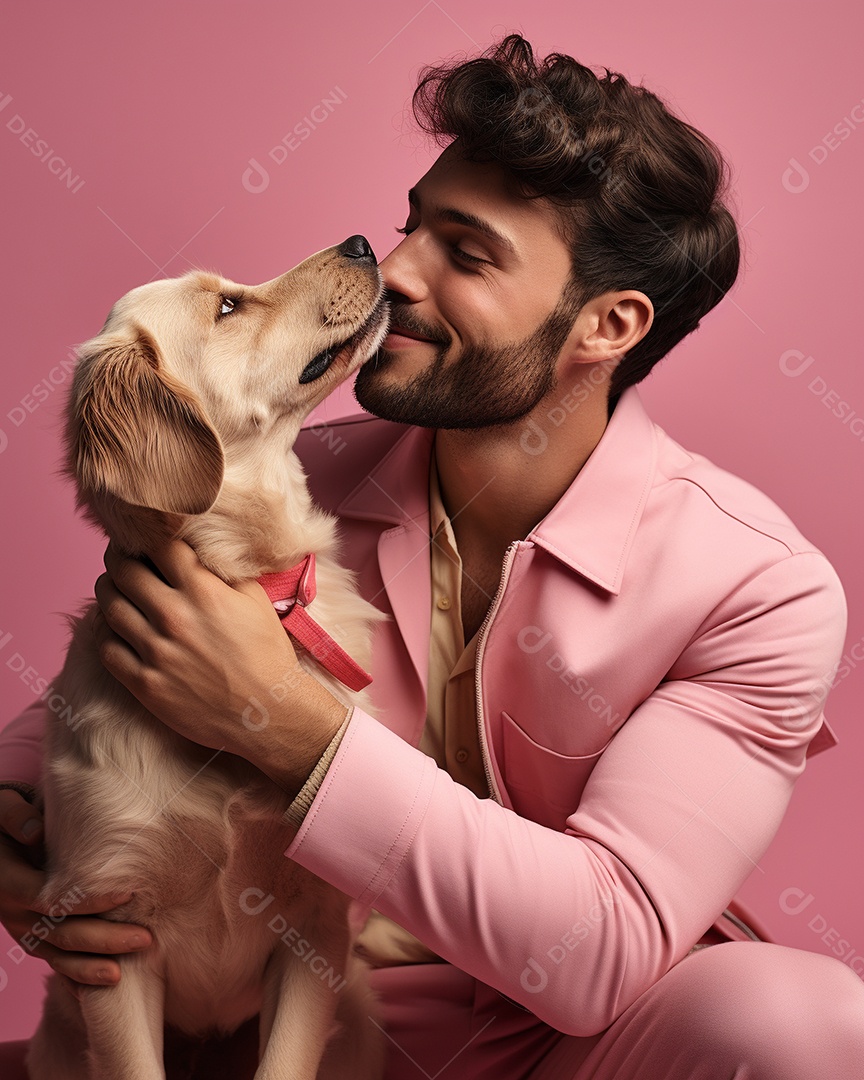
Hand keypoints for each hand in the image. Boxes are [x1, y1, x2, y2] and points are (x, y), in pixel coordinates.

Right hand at [0, 790, 151, 996]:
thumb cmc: (2, 819)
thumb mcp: (2, 807)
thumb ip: (15, 815)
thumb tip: (34, 831)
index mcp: (9, 882)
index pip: (52, 899)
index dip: (90, 901)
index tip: (127, 895)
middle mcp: (13, 911)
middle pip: (61, 934)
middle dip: (103, 941)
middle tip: (144, 940)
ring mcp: (19, 927)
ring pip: (55, 955)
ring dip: (88, 967)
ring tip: (123, 974)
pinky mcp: (27, 934)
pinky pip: (49, 959)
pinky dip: (72, 975)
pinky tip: (96, 987)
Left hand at [92, 539, 347, 796]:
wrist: (268, 712)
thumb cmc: (267, 654)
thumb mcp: (255, 600)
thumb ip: (223, 571)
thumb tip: (197, 549)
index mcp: (203, 591)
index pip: (157, 546)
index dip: (145, 535)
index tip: (142, 536)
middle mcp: (174, 617)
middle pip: (123, 571)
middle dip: (118, 558)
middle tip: (121, 558)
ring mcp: (156, 652)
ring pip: (109, 607)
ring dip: (108, 590)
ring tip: (114, 587)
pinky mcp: (145, 683)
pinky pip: (107, 649)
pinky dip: (106, 632)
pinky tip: (115, 627)